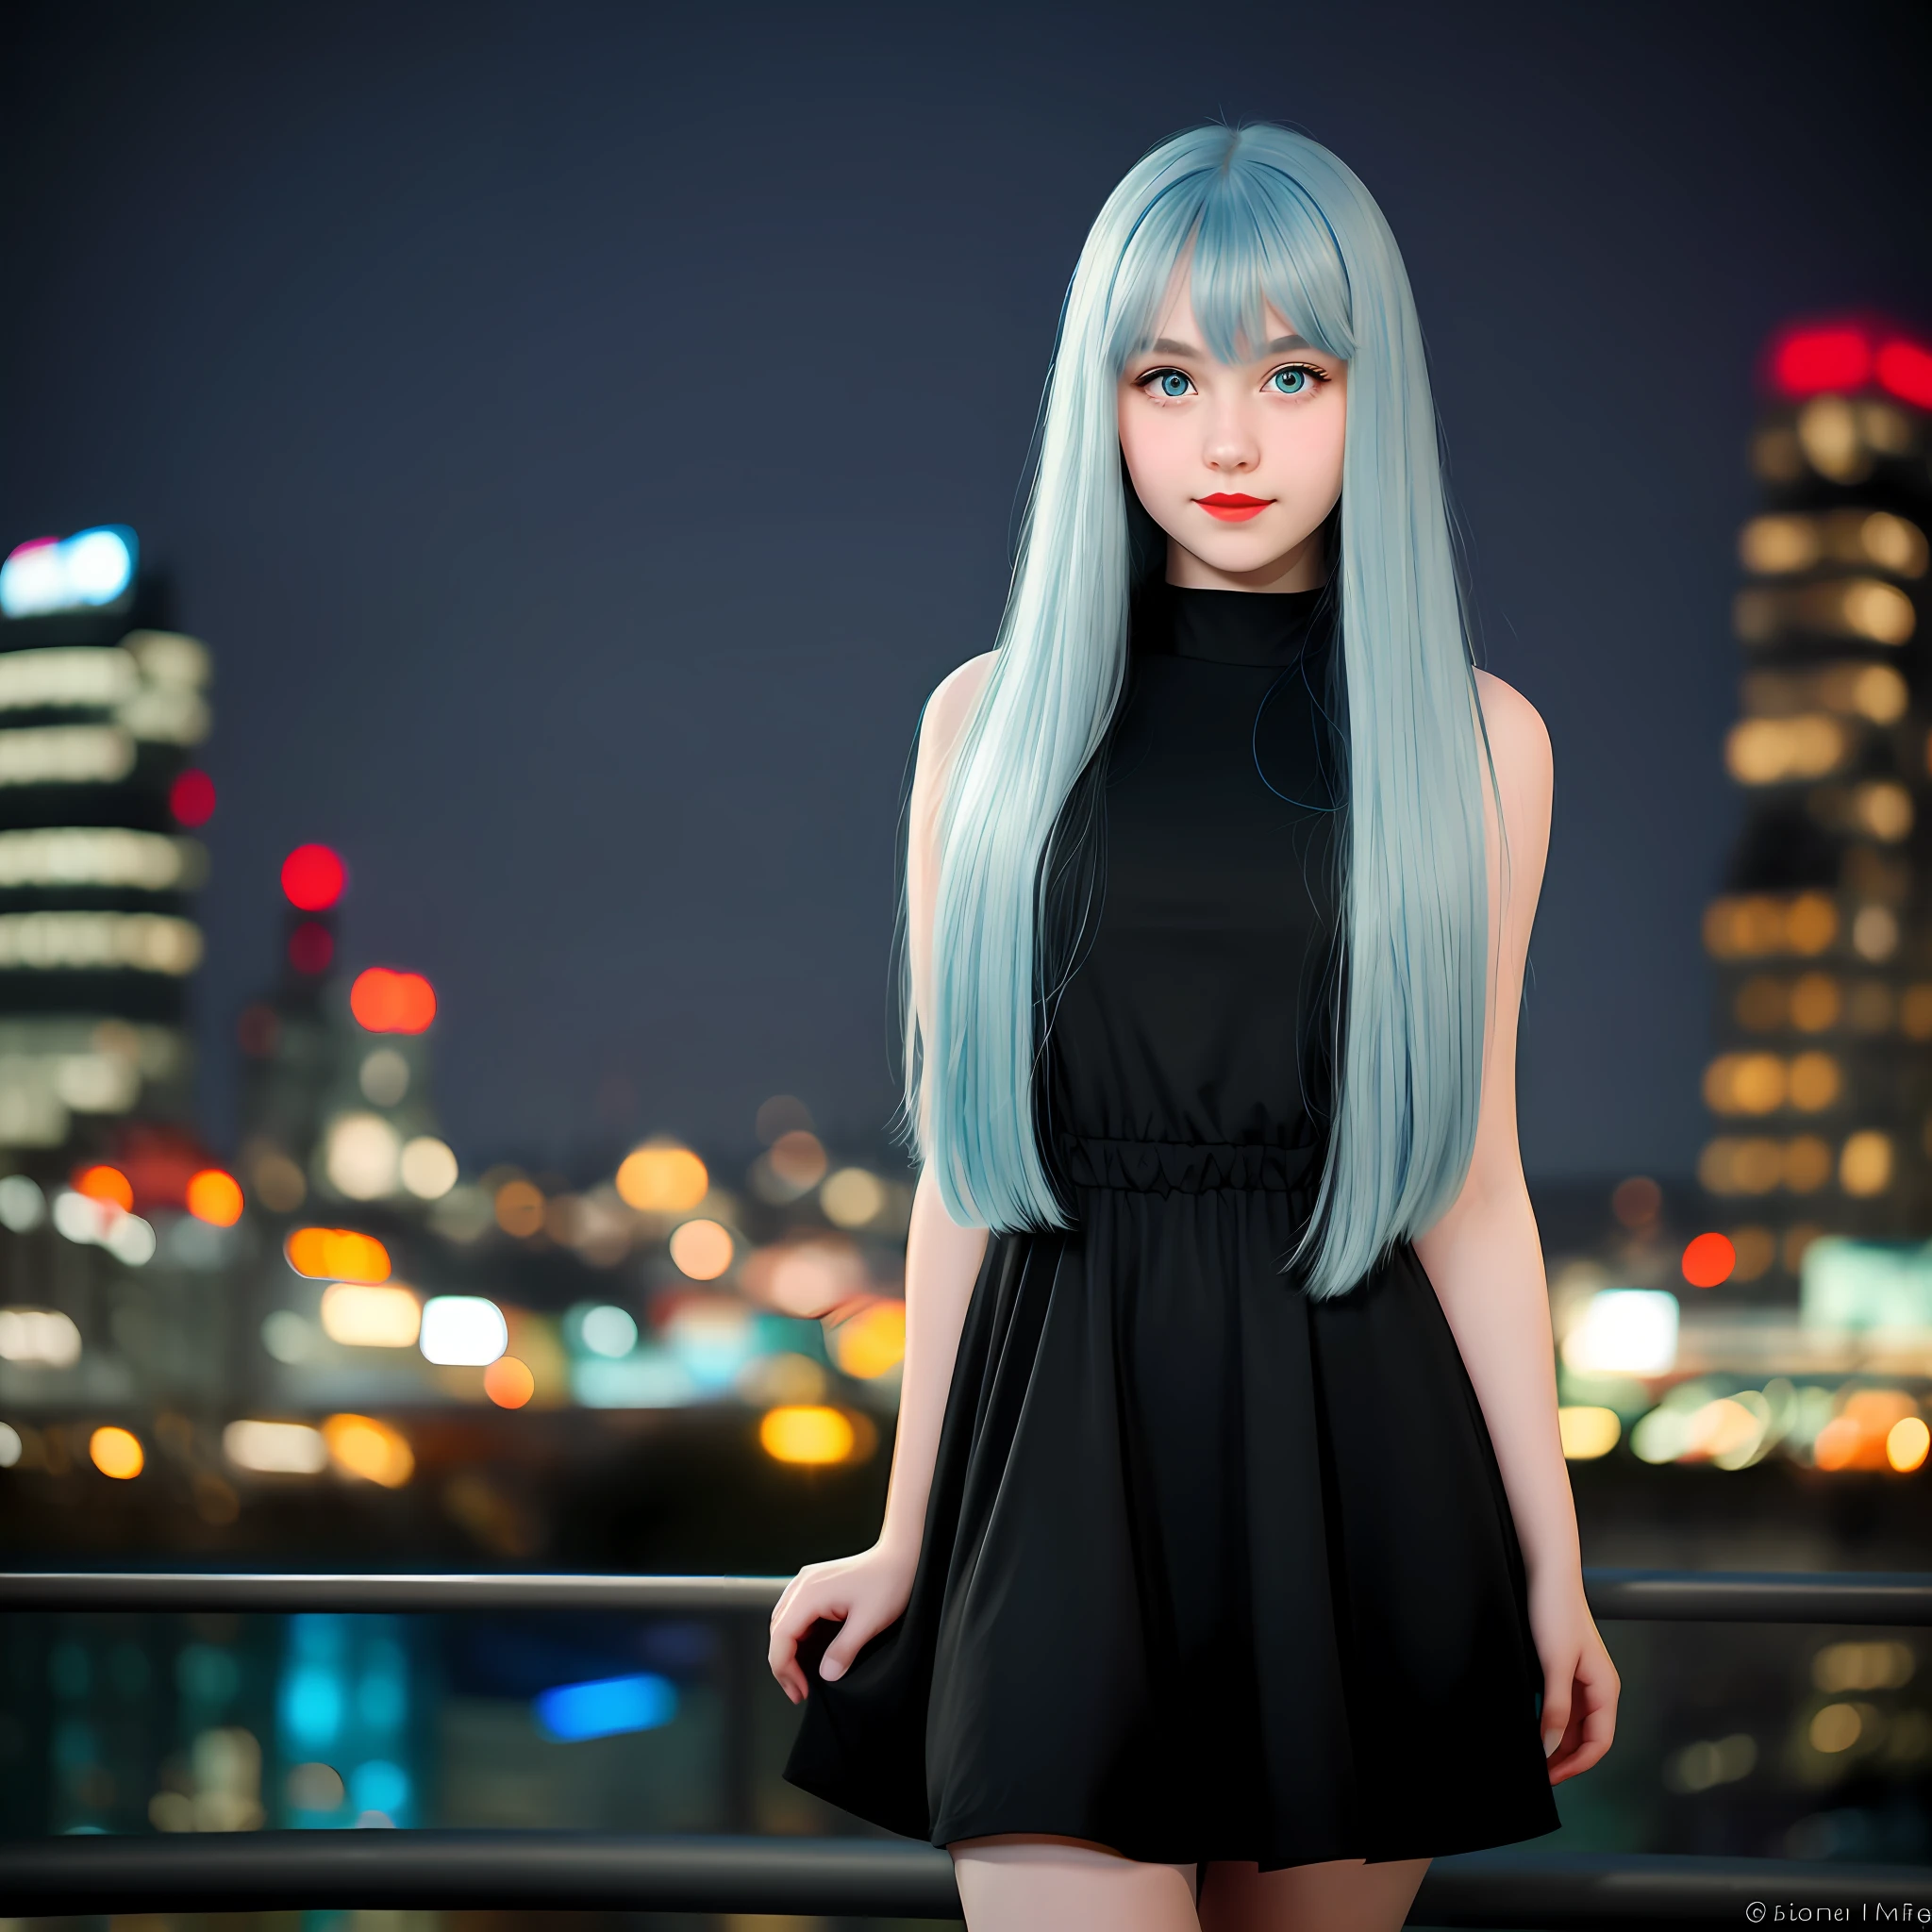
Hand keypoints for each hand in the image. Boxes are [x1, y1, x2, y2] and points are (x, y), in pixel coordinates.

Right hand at [767, 1545, 915, 1704]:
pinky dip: (795, 1635)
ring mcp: (808, 1581)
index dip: (785, 1669)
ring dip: (787, 1651)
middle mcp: (803, 1584)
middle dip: (783, 1665)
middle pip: (777, 1631)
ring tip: (800, 1676)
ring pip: (782, 1621)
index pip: (781, 1637)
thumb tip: (826, 1674)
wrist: (900, 1556)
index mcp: (810, 1593)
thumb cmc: (888, 1582)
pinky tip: (807, 1651)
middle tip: (799, 1691)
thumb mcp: (869, 1622)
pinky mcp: (815, 1583)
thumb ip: (844, 1650)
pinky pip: (794, 1612)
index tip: (800, 1691)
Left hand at [1529, 1571, 1618, 1783]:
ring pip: (1575, 1724)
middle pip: (1587, 1738)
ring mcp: (1581, 1679)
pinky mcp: (1565, 1669)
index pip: (1598, 1743)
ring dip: (1558, 1743)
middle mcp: (1597, 1688)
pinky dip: (1552, 1723)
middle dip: (1566, 1759)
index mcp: (1605, 1689)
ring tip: (1534, 1757)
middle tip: (1538, 1774)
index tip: (1551, 1778)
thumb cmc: (1556, 1611)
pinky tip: (1534, 1727)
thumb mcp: (1554, 1664)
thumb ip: (1557, 1708)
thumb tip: (1552, 1747)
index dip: (1576, 1765)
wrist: (1548, 1573)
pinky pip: (1563, 1707)